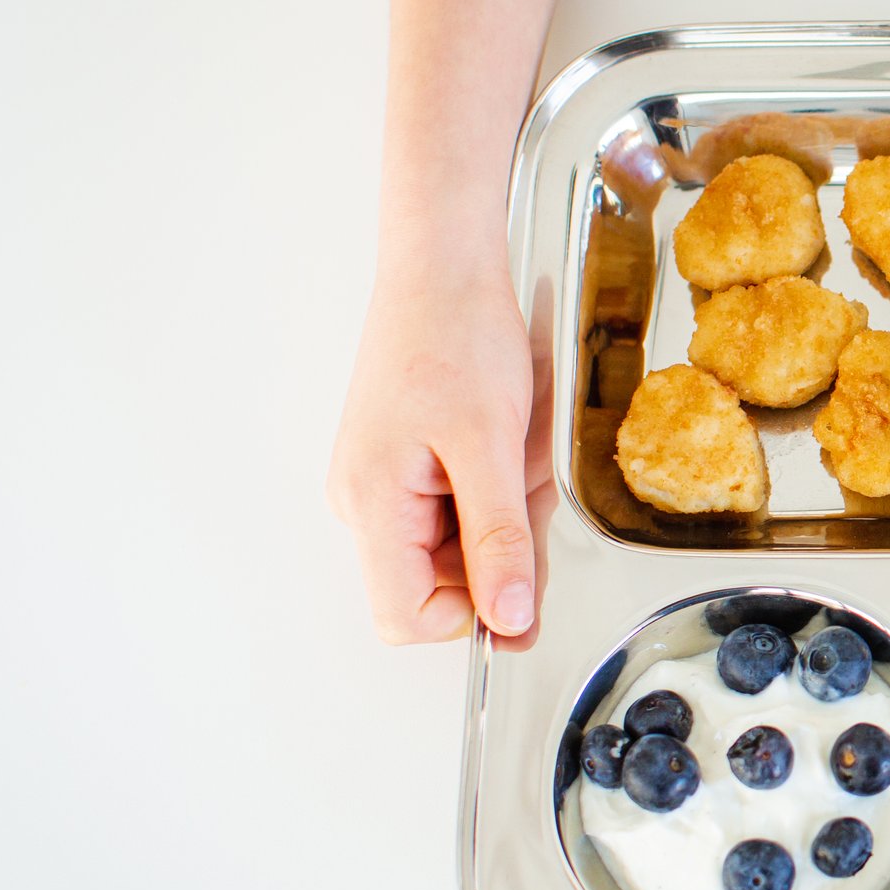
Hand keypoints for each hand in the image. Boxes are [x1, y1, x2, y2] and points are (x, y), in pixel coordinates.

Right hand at [328, 260, 538, 642]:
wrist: (443, 269)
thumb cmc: (456, 336)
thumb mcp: (492, 445)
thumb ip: (500, 539)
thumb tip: (508, 619)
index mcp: (371, 505)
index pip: (406, 617)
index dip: (472, 609)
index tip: (519, 564)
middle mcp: (366, 503)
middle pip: (441, 582)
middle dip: (501, 539)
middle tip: (523, 474)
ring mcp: (385, 484)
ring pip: (460, 542)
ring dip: (505, 506)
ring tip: (514, 443)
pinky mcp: (407, 466)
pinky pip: (462, 505)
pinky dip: (498, 483)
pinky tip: (506, 438)